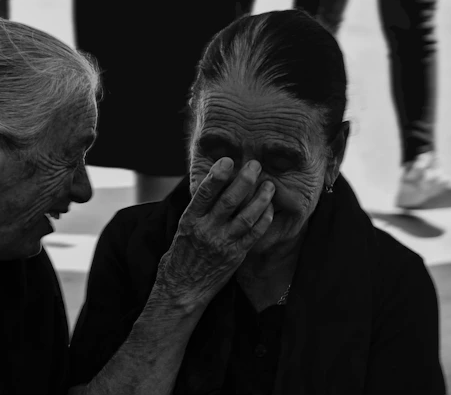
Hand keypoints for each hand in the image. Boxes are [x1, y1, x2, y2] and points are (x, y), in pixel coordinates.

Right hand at [154, 158, 274, 310]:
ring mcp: (222, 244)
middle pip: (229, 201)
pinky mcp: (235, 256)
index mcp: (189, 221)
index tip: (228, 160)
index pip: (204, 193)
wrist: (182, 291)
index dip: (217, 175)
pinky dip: (264, 220)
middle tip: (255, 165)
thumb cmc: (180, 257)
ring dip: (260, 198)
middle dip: (244, 180)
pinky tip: (270, 208)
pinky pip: (254, 235)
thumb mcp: (181, 229)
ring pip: (246, 217)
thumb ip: (197, 211)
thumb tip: (212, 187)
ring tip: (269, 184)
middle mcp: (206, 231)